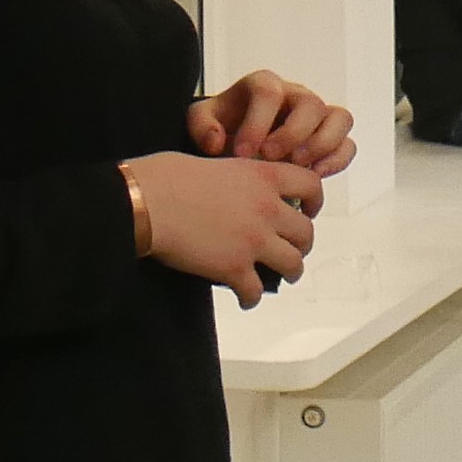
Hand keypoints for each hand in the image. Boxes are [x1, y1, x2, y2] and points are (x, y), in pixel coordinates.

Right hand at [126, 153, 324, 306]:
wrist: (146, 203)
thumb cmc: (166, 176)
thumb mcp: (214, 162)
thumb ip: (237, 178)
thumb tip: (234, 190)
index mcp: (263, 177)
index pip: (312, 185)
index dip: (315, 200)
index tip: (309, 210)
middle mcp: (268, 209)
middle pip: (306, 233)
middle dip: (301, 244)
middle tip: (290, 248)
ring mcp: (254, 241)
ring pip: (293, 264)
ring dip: (289, 272)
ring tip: (282, 275)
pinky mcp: (234, 268)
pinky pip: (256, 291)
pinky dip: (251, 297)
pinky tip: (246, 298)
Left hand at [191, 71, 358, 176]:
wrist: (239, 138)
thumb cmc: (225, 126)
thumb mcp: (202, 121)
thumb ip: (203, 127)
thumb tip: (216, 142)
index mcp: (265, 85)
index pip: (269, 93)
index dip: (257, 123)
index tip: (242, 152)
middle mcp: (296, 95)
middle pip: (310, 103)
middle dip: (292, 134)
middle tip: (270, 158)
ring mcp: (318, 115)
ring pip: (339, 119)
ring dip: (322, 145)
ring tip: (299, 167)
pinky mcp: (331, 136)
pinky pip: (347, 144)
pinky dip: (336, 160)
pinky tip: (315, 175)